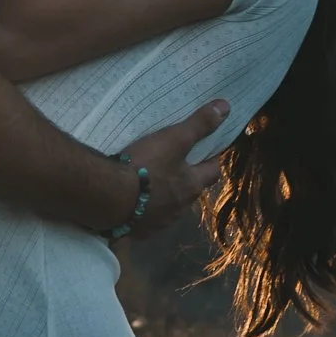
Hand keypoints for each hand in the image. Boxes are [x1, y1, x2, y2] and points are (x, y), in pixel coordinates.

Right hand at [119, 100, 229, 237]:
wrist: (110, 198)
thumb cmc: (146, 166)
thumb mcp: (174, 139)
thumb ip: (199, 125)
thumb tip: (226, 107)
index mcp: (192, 185)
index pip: (213, 172)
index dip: (211, 160)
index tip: (206, 151)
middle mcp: (181, 207)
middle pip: (190, 190)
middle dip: (186, 179)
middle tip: (174, 163)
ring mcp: (160, 221)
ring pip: (169, 205)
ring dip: (165, 194)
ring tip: (150, 180)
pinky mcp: (140, 229)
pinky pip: (147, 218)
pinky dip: (144, 208)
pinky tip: (133, 199)